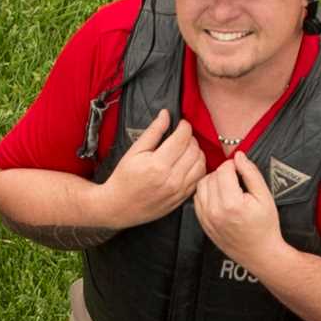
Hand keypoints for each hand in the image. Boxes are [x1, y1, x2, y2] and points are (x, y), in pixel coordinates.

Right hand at [91, 110, 204, 228]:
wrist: (119, 207)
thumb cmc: (124, 178)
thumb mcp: (134, 151)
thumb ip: (153, 132)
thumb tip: (166, 114)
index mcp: (157, 164)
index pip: (183, 138)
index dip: (184, 126)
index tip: (181, 124)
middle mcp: (171, 178)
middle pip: (194, 149)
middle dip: (190, 138)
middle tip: (182, 136)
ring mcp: (178, 190)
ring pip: (201, 163)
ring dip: (197, 152)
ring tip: (186, 149)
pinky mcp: (182, 198)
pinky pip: (199, 179)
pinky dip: (198, 167)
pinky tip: (188, 164)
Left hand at [189, 150, 289, 264]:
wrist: (259, 253)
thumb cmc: (265, 227)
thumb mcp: (265, 197)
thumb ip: (251, 173)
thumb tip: (239, 155)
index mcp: (232, 203)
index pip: (224, 170)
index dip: (234, 165)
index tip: (241, 170)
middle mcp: (215, 211)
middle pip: (212, 176)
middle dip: (224, 173)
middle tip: (237, 180)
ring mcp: (206, 218)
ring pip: (201, 185)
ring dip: (213, 181)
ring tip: (228, 187)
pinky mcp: (203, 223)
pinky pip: (198, 198)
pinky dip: (207, 193)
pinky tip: (220, 197)